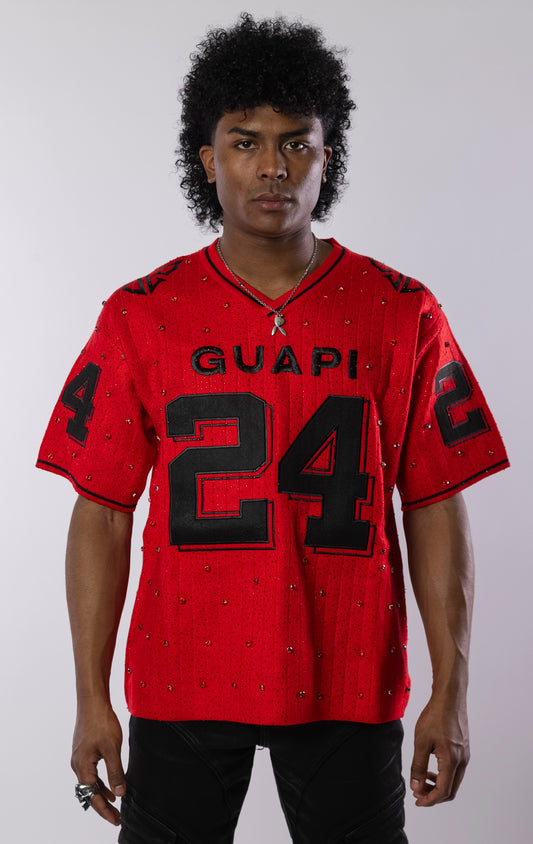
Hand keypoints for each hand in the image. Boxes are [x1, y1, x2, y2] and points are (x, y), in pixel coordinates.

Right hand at [71, 700, 125, 824]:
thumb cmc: (101, 722)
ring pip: (91, 782)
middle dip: (103, 806)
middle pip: (90, 792)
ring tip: (115, 805)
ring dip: (103, 793)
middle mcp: (78, 764)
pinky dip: (101, 781)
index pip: (93, 796)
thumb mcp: (112, 749)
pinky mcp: (84, 750)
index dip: (104, 810)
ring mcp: (80, 757)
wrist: (92, 701)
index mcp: (82, 767)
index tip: (116, 820)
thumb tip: (119, 793)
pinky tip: (111, 784)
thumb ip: (115, 772)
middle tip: (117, 817)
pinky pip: (92, 772)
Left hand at [410, 697, 469, 806]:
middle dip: (434, 795)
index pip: (443, 792)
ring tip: (423, 779)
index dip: (429, 800)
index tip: (417, 801)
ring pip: (454, 780)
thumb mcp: (421, 741)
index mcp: (452, 761)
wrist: (450, 697)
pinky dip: (444, 774)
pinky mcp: (464, 749)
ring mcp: (465, 755)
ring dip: (439, 785)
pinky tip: (432, 767)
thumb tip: (416, 786)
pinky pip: (456, 770)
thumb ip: (418, 766)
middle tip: (418, 792)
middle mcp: (462, 761)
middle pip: (451, 790)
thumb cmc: (435, 716)